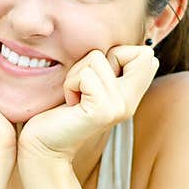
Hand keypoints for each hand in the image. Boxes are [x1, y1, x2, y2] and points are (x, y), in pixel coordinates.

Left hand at [17, 44, 158, 163]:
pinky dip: (70, 84)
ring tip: (74, 97)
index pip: (145, 54)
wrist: (44, 145)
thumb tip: (128, 43)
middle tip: (83, 86)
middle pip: (130, 52)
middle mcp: (131, 102)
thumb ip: (109, 66)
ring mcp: (119, 107)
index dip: (116, 55)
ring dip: (76, 74)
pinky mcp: (102, 111)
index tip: (94, 79)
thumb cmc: (59, 109)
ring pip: (97, 59)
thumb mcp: (89, 82)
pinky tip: (70, 104)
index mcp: (131, 94)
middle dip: (97, 60)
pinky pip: (85, 75)